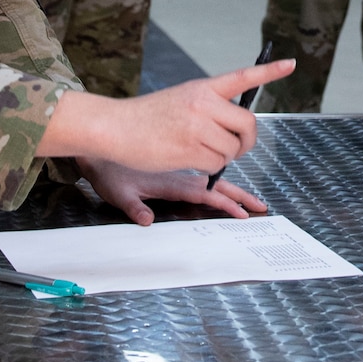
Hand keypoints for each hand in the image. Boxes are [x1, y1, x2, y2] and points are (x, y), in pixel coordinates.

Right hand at [37, 58, 295, 170]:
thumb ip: (209, 109)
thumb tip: (234, 129)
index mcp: (203, 88)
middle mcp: (204, 103)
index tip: (292, 65)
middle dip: (247, 142)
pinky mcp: (189, 149)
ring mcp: (197, 126)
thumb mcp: (181, 100)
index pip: (242, 77)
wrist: (114, 127)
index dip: (269, 72)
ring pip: (232, 150)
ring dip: (222, 158)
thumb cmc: (146, 117)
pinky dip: (208, 169)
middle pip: (248, 125)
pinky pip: (216, 165)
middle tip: (237, 149)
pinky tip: (188, 159)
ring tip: (198, 151)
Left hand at [74, 156, 267, 224]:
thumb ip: (135, 206)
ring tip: (251, 199)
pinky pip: (206, 166)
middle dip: (241, 194)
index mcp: (172, 182)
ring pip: (217, 172)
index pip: (208, 194)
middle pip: (220, 183)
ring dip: (234, 186)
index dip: (228, 204)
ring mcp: (182, 163)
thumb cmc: (109, 169)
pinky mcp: (177, 158)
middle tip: (260, 206)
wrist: (102, 141)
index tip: (246, 212)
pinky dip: (220, 175)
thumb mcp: (118, 192)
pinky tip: (225, 186)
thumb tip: (146, 220)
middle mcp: (182, 171)